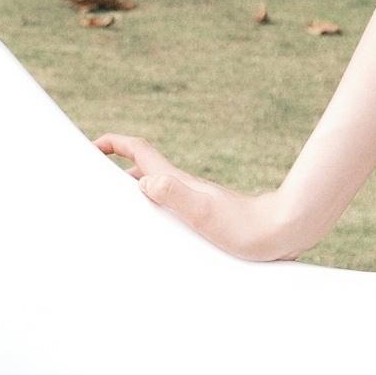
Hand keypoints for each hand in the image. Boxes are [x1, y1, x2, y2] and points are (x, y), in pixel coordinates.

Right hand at [95, 135, 309, 261]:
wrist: (283, 231)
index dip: (113, 142)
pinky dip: (153, 209)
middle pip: (142, 168)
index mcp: (178, 181)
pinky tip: (155, 228)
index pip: (139, 150)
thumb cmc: (246, 228)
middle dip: (115, 170)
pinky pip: (169, 205)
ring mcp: (195, 199)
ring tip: (117, 210)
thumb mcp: (205, 214)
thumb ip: (176, 195)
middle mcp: (183, 186)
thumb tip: (145, 181)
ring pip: (155, 188)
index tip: (91, 146)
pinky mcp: (206, 214)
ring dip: (134, 191)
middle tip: (94, 184)